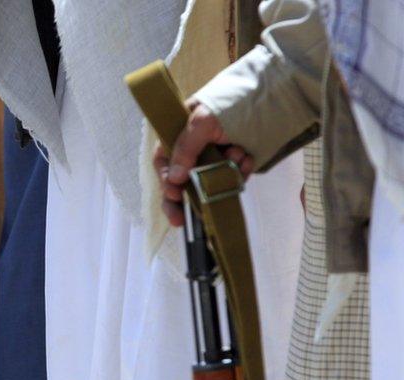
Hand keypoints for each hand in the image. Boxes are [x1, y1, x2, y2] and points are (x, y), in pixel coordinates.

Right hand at [153, 99, 252, 225]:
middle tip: (182, 220)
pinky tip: (247, 158)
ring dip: (220, 177)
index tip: (172, 194)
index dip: (165, 179)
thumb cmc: (234, 100)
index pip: (164, 161)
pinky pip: (230, 180)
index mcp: (180, 131)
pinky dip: (238, 174)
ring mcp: (215, 157)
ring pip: (208, 183)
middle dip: (184, 198)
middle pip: (181, 180)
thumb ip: (186, 148)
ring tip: (238, 156)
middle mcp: (195, 147)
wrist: (278, 95)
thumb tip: (173, 179)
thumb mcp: (203, 120)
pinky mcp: (234, 164)